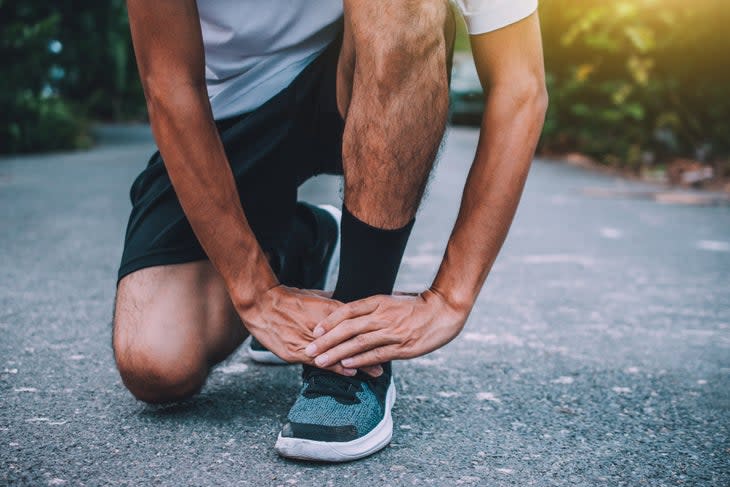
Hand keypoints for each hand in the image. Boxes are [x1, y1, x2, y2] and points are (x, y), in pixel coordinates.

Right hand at [236, 285, 382, 376]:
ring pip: (339, 355)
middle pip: (351, 342)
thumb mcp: (315, 296)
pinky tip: (351, 373)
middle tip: (385, 362)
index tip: (384, 339)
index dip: (370, 334)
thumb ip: (331, 302)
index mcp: (329, 311)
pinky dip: (338, 368)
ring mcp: (310, 342)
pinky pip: (321, 362)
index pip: (356, 325)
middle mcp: (323, 328)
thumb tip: (344, 303)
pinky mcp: (297, 353)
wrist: (262, 304)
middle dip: (369, 352)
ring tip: (375, 371)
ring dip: (357, 364)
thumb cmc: (288, 298)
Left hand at [303, 289, 467, 369]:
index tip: (314, 330)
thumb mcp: (391, 301)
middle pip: (348, 328)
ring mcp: (392, 331)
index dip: (329, 321)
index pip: (347, 310)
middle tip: (309, 350)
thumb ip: (372, 309)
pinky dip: (360, 360)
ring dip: (337, 353)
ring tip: (321, 361)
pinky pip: (377, 353)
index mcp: (378, 302)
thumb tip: (352, 316)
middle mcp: (382, 315)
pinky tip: (347, 365)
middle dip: (326, 340)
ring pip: (359, 342)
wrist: (445, 310)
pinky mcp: (403, 346)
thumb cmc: (417, 307)